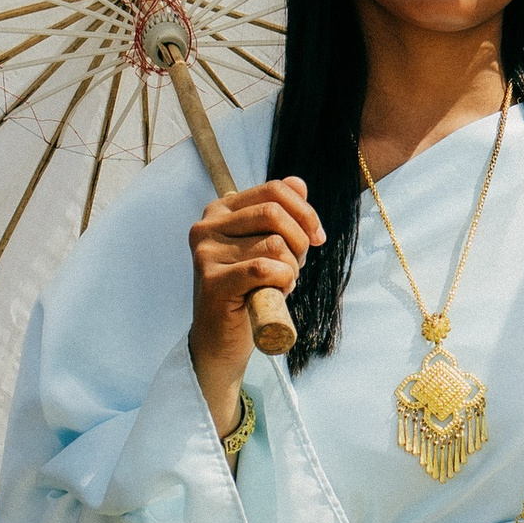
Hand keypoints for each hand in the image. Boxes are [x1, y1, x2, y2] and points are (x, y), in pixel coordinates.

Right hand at [189, 177, 320, 423]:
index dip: (305, 211)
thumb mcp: (266, 246)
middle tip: (297, 265)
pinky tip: (275, 293)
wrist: (222, 339)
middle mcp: (206, 226)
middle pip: (275, 213)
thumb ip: (280, 213)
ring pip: (274, 244)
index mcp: (220, 210)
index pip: (274, 190)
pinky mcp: (212, 281)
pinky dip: (282, 282)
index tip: (318, 236)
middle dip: (300, 240)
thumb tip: (298, 182)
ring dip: (291, 267)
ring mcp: (205, 253)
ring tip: (279, 283)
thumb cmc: (249, 290)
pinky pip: (266, 269)